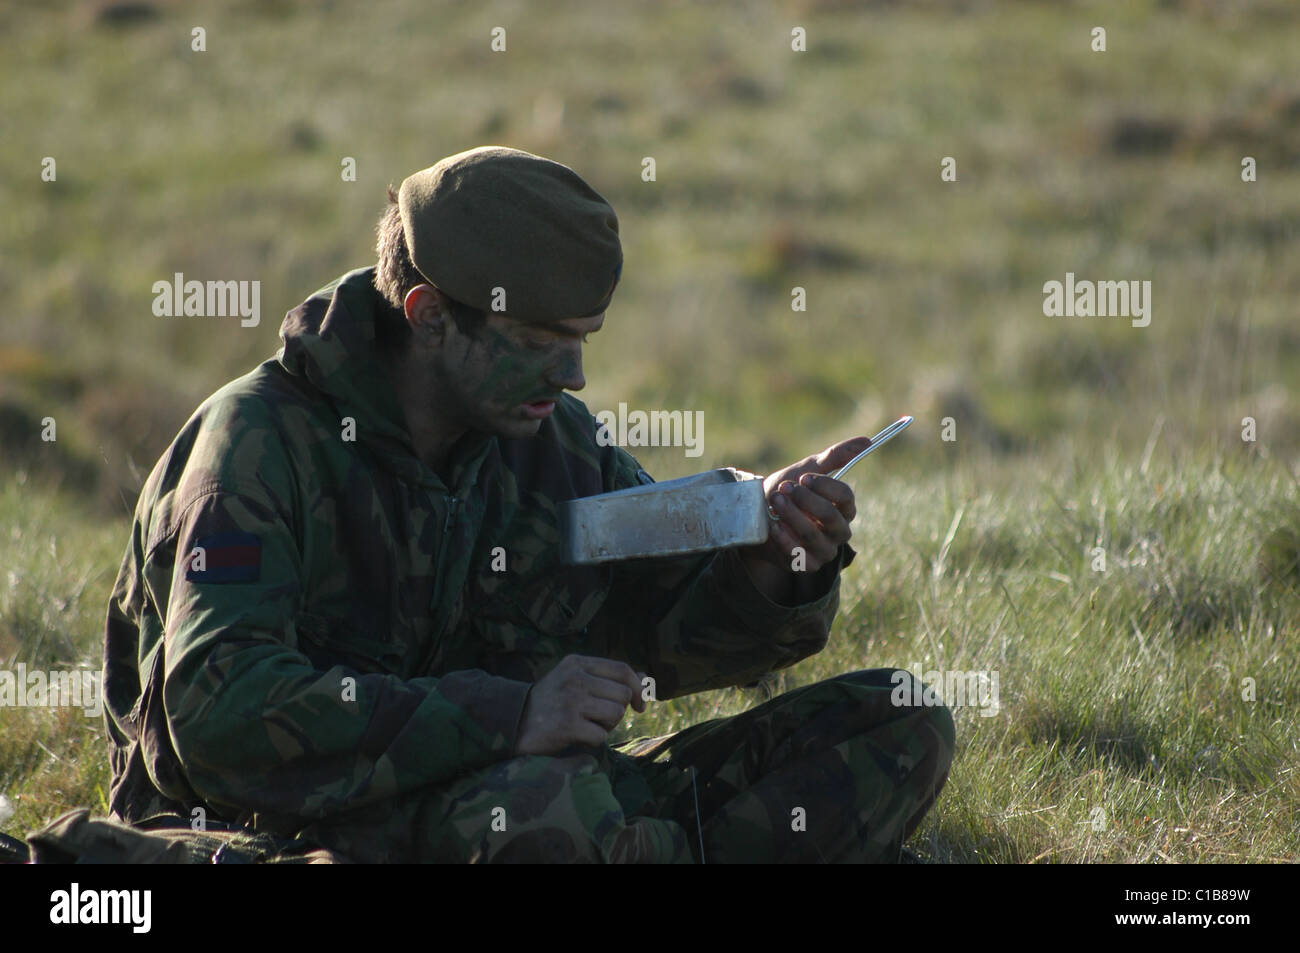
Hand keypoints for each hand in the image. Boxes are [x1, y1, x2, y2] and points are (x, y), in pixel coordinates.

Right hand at [514, 654, 647, 755]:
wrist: (513, 721)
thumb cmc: (551, 701)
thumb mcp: (576, 680)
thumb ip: (609, 678)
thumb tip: (645, 678)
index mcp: (577, 663)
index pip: (622, 670)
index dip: (638, 688)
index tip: (639, 704)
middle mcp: (575, 678)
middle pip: (622, 694)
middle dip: (617, 710)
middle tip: (598, 717)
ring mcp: (571, 701)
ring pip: (616, 714)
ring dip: (607, 725)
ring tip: (587, 725)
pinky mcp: (567, 725)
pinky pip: (601, 735)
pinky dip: (593, 740)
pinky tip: (577, 736)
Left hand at [741, 435, 868, 576]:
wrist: (754, 517)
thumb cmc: (786, 492)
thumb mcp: (806, 470)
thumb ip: (835, 457)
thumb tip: (866, 441)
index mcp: (843, 508)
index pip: (846, 497)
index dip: (825, 486)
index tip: (803, 478)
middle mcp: (839, 531)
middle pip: (831, 517)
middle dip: (806, 501)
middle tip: (785, 489)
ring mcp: (825, 550)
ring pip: (814, 536)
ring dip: (793, 517)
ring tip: (774, 502)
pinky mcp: (808, 565)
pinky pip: (801, 556)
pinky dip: (785, 540)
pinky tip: (773, 527)